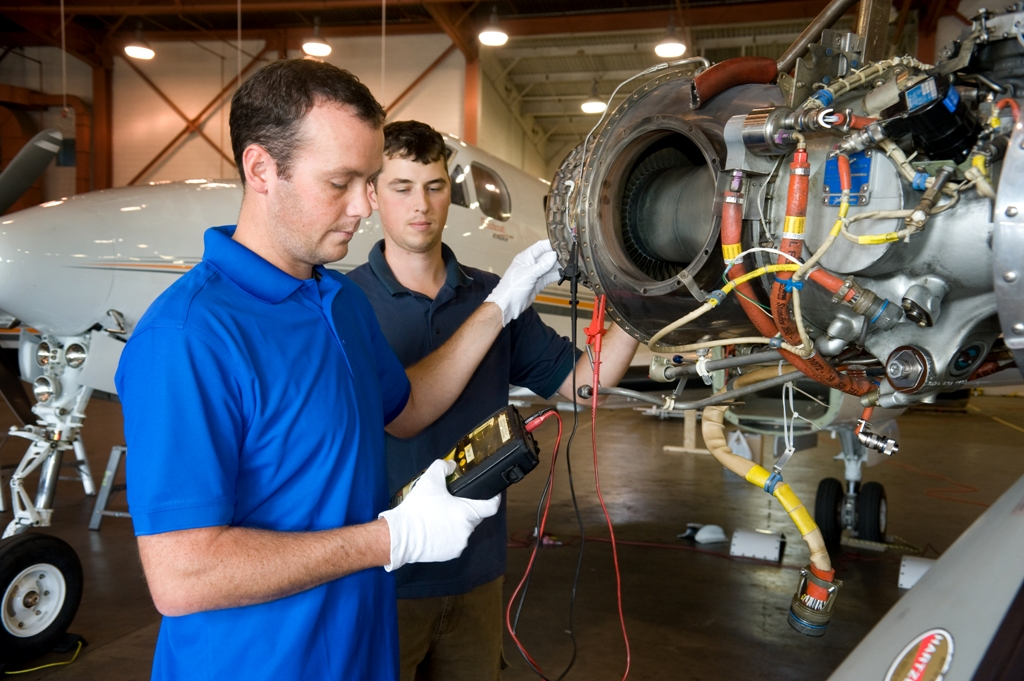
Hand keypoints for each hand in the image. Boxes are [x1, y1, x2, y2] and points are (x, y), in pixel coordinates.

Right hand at [378, 459, 499, 570]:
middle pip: (474, 517)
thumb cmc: (418, 508)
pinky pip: (454, 542)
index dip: (494, 498)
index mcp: (468, 513)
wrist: (402, 535)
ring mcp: (460, 544)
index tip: (493, 495)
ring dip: (456, 523)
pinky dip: (448, 536)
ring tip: (439, 517)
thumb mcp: (430, 480)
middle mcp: (467, 530)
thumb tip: (451, 466)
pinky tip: (435, 530)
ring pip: (463, 530)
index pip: (491, 506)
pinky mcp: (450, 554)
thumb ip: (443, 467)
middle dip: (466, 510)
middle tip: (452, 503)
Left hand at [484, 240, 560, 325]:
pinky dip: (557, 275)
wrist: (508, 305)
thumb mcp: (528, 274)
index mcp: (525, 257)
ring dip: (558, 266)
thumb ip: (542, 265)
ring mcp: (535, 274)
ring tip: (568, 265)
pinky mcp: (538, 283)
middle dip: (557, 256)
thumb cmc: (511, 288)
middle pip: (547, 256)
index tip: (561, 244)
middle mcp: (531, 264)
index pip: (540, 247)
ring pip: (550, 267)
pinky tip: (563, 274)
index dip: (551, 245)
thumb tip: (553, 255)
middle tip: (568, 256)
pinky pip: (550, 277)